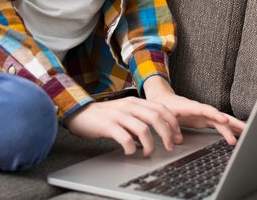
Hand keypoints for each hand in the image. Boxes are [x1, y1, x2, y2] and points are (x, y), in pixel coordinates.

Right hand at [64, 98, 183, 156]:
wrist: (79, 112)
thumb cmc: (103, 115)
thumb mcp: (124, 113)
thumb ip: (139, 119)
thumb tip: (154, 135)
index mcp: (135, 102)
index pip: (161, 108)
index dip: (172, 123)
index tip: (178, 136)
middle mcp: (128, 106)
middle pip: (156, 117)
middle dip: (167, 134)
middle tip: (170, 147)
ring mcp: (118, 115)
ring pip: (143, 129)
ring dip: (150, 145)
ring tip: (148, 153)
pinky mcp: (108, 125)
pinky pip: (125, 138)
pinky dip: (131, 148)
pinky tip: (130, 152)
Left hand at [144, 77, 245, 145]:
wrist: (162, 98)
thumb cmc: (163, 105)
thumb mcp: (164, 114)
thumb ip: (170, 126)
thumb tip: (178, 140)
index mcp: (189, 106)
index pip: (204, 109)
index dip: (214, 114)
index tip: (224, 119)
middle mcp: (199, 110)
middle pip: (218, 115)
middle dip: (231, 121)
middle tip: (245, 129)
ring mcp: (203, 115)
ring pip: (221, 120)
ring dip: (233, 126)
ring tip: (247, 133)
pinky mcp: (204, 120)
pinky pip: (218, 124)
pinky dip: (228, 129)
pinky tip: (237, 134)